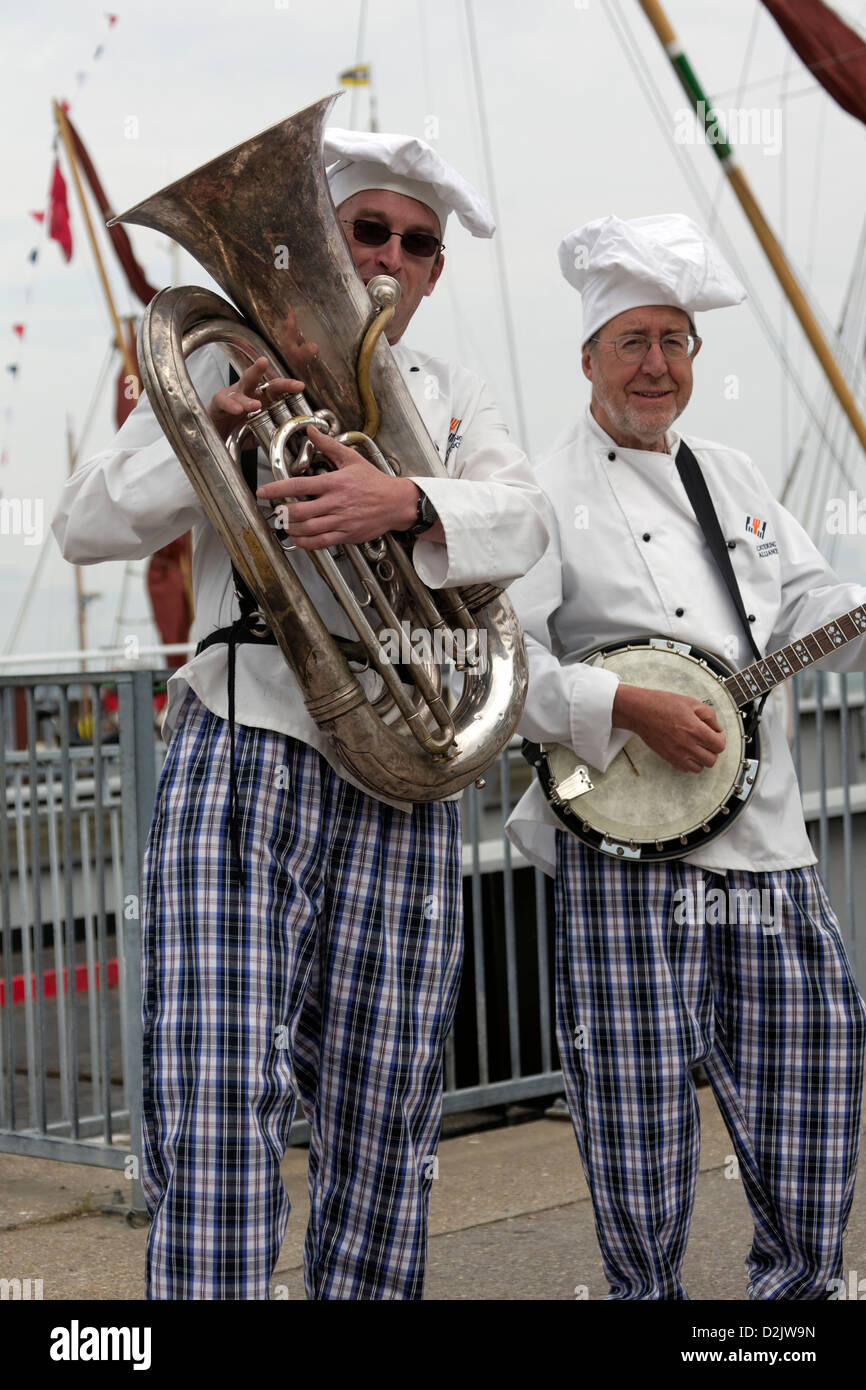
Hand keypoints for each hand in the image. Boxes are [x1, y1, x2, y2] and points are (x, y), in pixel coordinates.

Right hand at [207, 356, 304, 440]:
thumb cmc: (236, 431)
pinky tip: (237, 409)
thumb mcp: (258, 434)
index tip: (300, 386)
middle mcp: (247, 392)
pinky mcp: (218, 402)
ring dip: (249, 399)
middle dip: (271, 377)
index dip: (287, 386)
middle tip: (283, 379)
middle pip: (260, 380)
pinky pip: (223, 400)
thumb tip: (288, 440)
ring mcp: (232, 395)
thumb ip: (270, 434)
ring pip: (241, 390)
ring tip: (256, 406)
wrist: (215, 437)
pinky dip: (231, 404)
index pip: (275, 389)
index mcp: (260, 398)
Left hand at [256, 424, 420, 548]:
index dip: (277, 489)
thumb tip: (312, 431)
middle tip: (276, 511)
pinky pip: (321, 542)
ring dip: (292, 528)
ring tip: (285, 524)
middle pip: (300, 511)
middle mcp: (335, 503)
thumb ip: (329, 446)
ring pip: (308, 528)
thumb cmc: (374, 482)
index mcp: (334, 483)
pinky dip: (305, 543)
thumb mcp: (352, 459)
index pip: (299, 485)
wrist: (396, 503)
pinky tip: (298, 539)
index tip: (263, 491)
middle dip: (283, 513)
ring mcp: (341, 520)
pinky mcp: (346, 535)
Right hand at [612, 684, 725, 772]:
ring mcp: (677, 754)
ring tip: (696, 746)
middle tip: (706, 740)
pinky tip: (686, 750)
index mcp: (695, 730)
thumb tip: (717, 728)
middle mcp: (687, 745)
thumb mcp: (691, 703)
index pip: (719, 745)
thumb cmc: (662, 704)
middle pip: (711, 760)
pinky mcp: (668, 758)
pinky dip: (689, 762)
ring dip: (701, 758)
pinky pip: (686, 768)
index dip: (719, 739)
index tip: (715, 734)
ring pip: (700, 768)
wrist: (640, 712)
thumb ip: (709, 715)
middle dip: (712, 750)